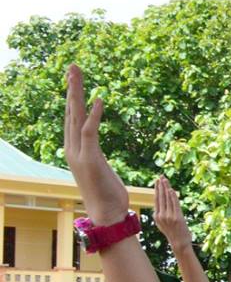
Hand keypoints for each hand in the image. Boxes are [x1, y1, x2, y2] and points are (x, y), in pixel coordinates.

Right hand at [63, 66, 134, 223]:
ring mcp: (79, 153)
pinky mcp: (90, 159)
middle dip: (73, 88)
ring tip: (77, 74)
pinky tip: (99, 100)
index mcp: (76, 149)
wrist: (106, 214)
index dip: (74, 96)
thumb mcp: (100, 168)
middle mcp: (73, 148)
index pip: (73, 116)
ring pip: (76, 116)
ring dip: (78, 94)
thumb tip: (94, 149)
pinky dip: (94, 115)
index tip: (75, 78)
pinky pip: (90, 132)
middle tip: (73, 66)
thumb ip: (94, 154)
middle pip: (71, 111)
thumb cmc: (108, 194)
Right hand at [152, 177, 191, 252]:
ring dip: (166, 188)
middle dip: (160, 186)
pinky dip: (173, 196)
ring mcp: (169, 216)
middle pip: (160, 197)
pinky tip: (171, 190)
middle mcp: (161, 216)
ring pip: (167, 199)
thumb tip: (159, 208)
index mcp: (157, 216)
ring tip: (165, 179)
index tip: (157, 182)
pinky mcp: (177, 217)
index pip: (156, 200)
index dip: (157, 190)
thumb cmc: (173, 233)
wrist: (179, 243)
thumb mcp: (163, 224)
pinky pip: (174, 204)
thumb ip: (161, 216)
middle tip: (160, 176)